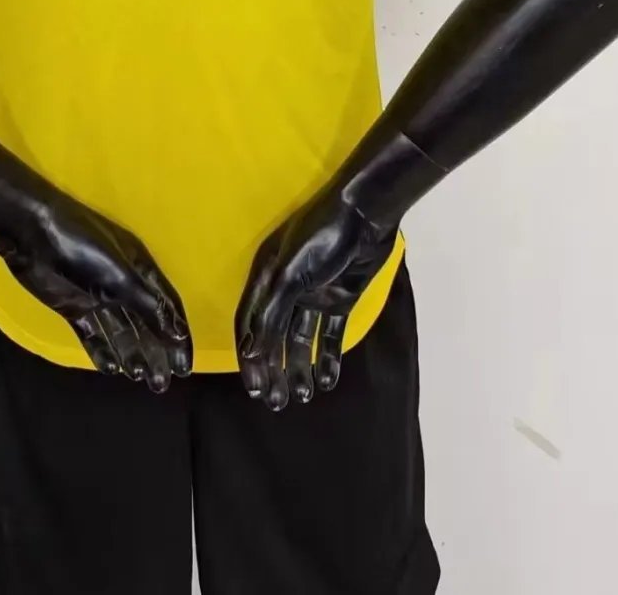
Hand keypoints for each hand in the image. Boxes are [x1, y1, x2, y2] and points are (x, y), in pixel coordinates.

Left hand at [0, 148, 192, 391]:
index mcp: (140, 269)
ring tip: (141, 380)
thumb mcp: (119, 274)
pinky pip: (93, 334)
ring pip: (122, 331)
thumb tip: (178, 334)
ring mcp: (98, 297)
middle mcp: (123, 284)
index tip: (185, 368)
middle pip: (146, 324)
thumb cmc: (80, 247)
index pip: (167, 308)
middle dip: (156, 353)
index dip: (178, 337)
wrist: (30, 233)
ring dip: (132, 355)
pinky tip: (111, 369)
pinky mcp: (74, 306)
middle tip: (162, 386)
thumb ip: (148, 306)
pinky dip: (102, 351)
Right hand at [235, 182, 395, 410]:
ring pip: (301, 340)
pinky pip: (330, 334)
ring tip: (304, 396)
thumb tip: (251, 353)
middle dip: (275, 370)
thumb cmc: (322, 238)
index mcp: (266, 278)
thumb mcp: (292, 274)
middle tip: (278, 403)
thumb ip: (272, 314)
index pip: (251, 325)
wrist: (366, 214)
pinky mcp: (340, 299)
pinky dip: (329, 357)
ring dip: (300, 368)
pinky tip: (328, 381)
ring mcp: (313, 295)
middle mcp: (285, 289)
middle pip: (275, 337)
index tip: (255, 390)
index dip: (251, 358)